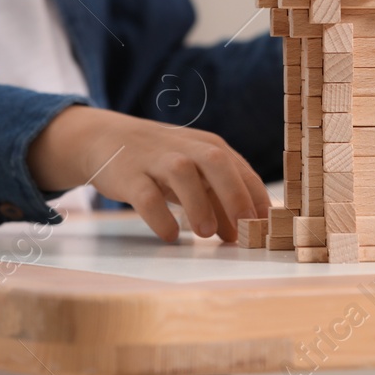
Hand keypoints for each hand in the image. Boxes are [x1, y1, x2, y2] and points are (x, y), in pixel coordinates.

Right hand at [27, 105, 272, 241]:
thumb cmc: (161, 160)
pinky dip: (159, 217)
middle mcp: (185, 148)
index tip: (267, 224)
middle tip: (245, 227)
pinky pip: (146, 196)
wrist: (107, 139)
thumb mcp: (193, 173)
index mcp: (207, 146)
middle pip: (216, 161)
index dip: (255, 195)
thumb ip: (216, 200)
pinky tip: (169, 234)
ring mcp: (156, 159)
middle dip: (234, 193)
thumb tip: (239, 234)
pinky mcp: (129, 175)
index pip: (240, 167)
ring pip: (182, 174)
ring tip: (206, 233)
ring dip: (198, 204)